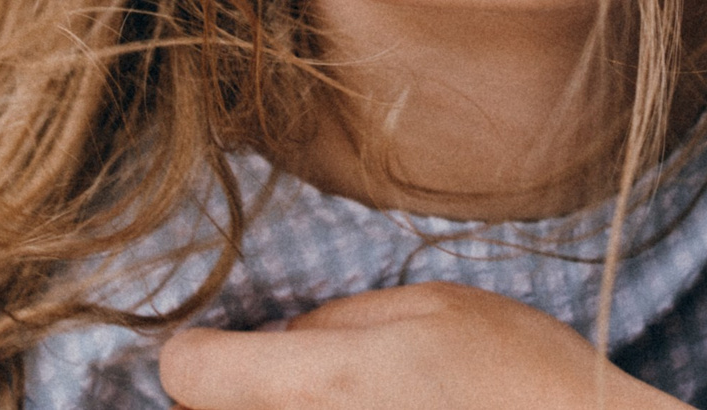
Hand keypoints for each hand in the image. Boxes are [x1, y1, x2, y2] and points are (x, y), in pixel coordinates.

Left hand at [158, 283, 688, 409]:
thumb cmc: (520, 378)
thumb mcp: (434, 307)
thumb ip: (336, 320)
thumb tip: (276, 340)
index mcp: (323, 381)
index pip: (187, 372)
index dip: (196, 349)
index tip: (219, 344)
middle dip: (239, 390)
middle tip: (292, 376)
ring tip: (349, 400)